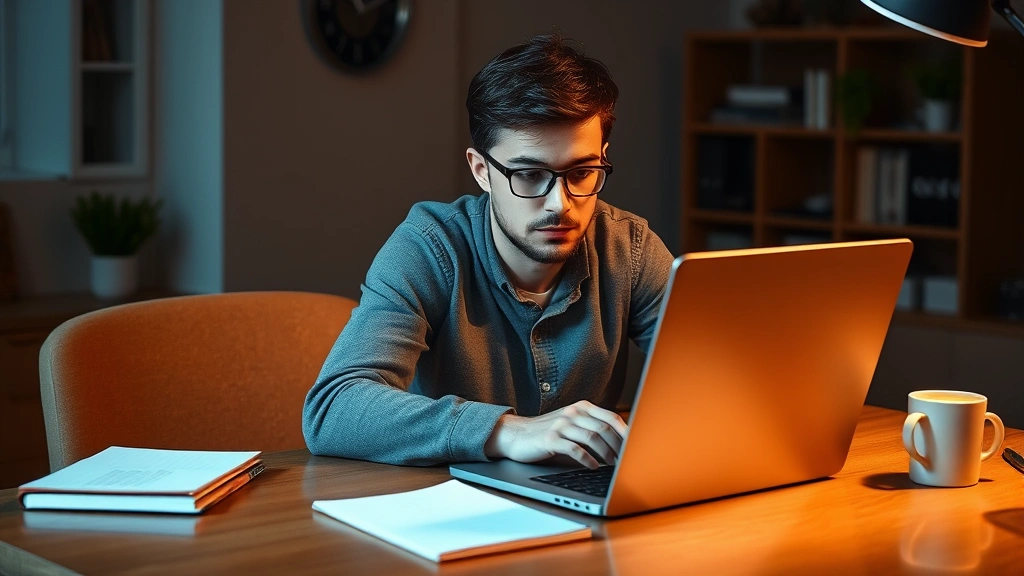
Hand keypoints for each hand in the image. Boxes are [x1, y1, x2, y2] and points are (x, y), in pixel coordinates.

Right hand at [484, 401, 627, 468]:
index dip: (625, 433)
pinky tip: (593, 466)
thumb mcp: (571, 423)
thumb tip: (620, 443)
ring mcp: (561, 424)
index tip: (635, 447)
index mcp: (582, 407)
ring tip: (612, 465)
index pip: (611, 418)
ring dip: (606, 454)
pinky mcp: (550, 438)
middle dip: (618, 447)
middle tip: (624, 461)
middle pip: (604, 428)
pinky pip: (575, 449)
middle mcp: (573, 412)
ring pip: (592, 438)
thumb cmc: (548, 432)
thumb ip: (591, 426)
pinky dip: (587, 460)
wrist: (517, 435)